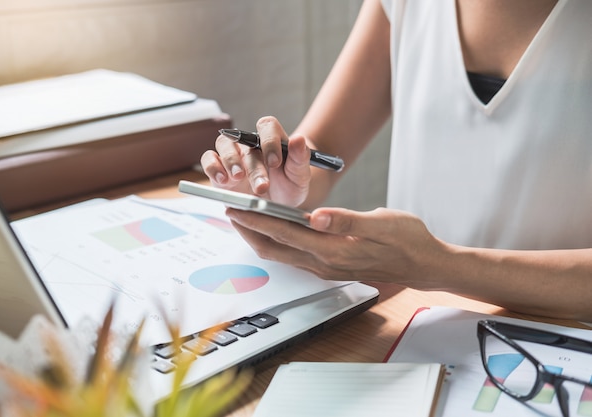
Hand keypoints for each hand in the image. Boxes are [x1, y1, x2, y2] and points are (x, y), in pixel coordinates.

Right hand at [200, 116, 311, 206]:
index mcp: (272, 140)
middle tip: (262, 186)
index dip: (270, 141)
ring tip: (237, 177)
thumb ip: (300, 158)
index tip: (275, 162)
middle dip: (254, 166)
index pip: (267, 126)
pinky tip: (223, 180)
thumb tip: (299, 138)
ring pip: (224, 144)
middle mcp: (250, 144)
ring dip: (230, 160)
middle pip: (245, 141)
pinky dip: (212, 167)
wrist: (278, 205)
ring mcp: (233, 156)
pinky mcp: (220, 170)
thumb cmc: (289, 187)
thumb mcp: (300, 177)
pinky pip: (209, 159)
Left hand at [224, 205, 447, 287]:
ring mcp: (325, 268)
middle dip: (248, 230)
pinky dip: (276, 241)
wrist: (425, 265)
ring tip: (243, 218)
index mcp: (333, 251)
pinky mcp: (329, 266)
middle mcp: (324, 263)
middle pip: (274, 248)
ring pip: (281, 254)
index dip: (257, 220)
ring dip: (260, 236)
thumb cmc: (408, 240)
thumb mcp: (384, 223)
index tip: (237, 207)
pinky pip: (293, 255)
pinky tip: (273, 229)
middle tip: (229, 211)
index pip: (284, 233)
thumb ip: (349, 221)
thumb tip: (316, 216)